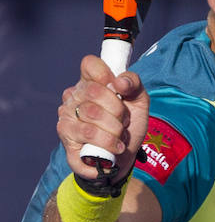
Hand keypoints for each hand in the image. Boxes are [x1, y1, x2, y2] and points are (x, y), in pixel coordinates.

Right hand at [57, 55, 149, 180]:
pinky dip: (107, 144)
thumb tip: (120, 82)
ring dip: (115, 131)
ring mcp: (67, 117)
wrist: (124, 157)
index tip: (118, 89)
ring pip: (92, 116)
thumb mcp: (139, 102)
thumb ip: (134, 84)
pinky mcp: (66, 138)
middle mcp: (74, 97)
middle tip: (123, 121)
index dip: (105, 74)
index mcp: (91, 82)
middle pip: (95, 92)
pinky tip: (112, 149)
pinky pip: (88, 136)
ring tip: (119, 137)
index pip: (90, 64)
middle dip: (118, 110)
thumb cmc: (128, 125)